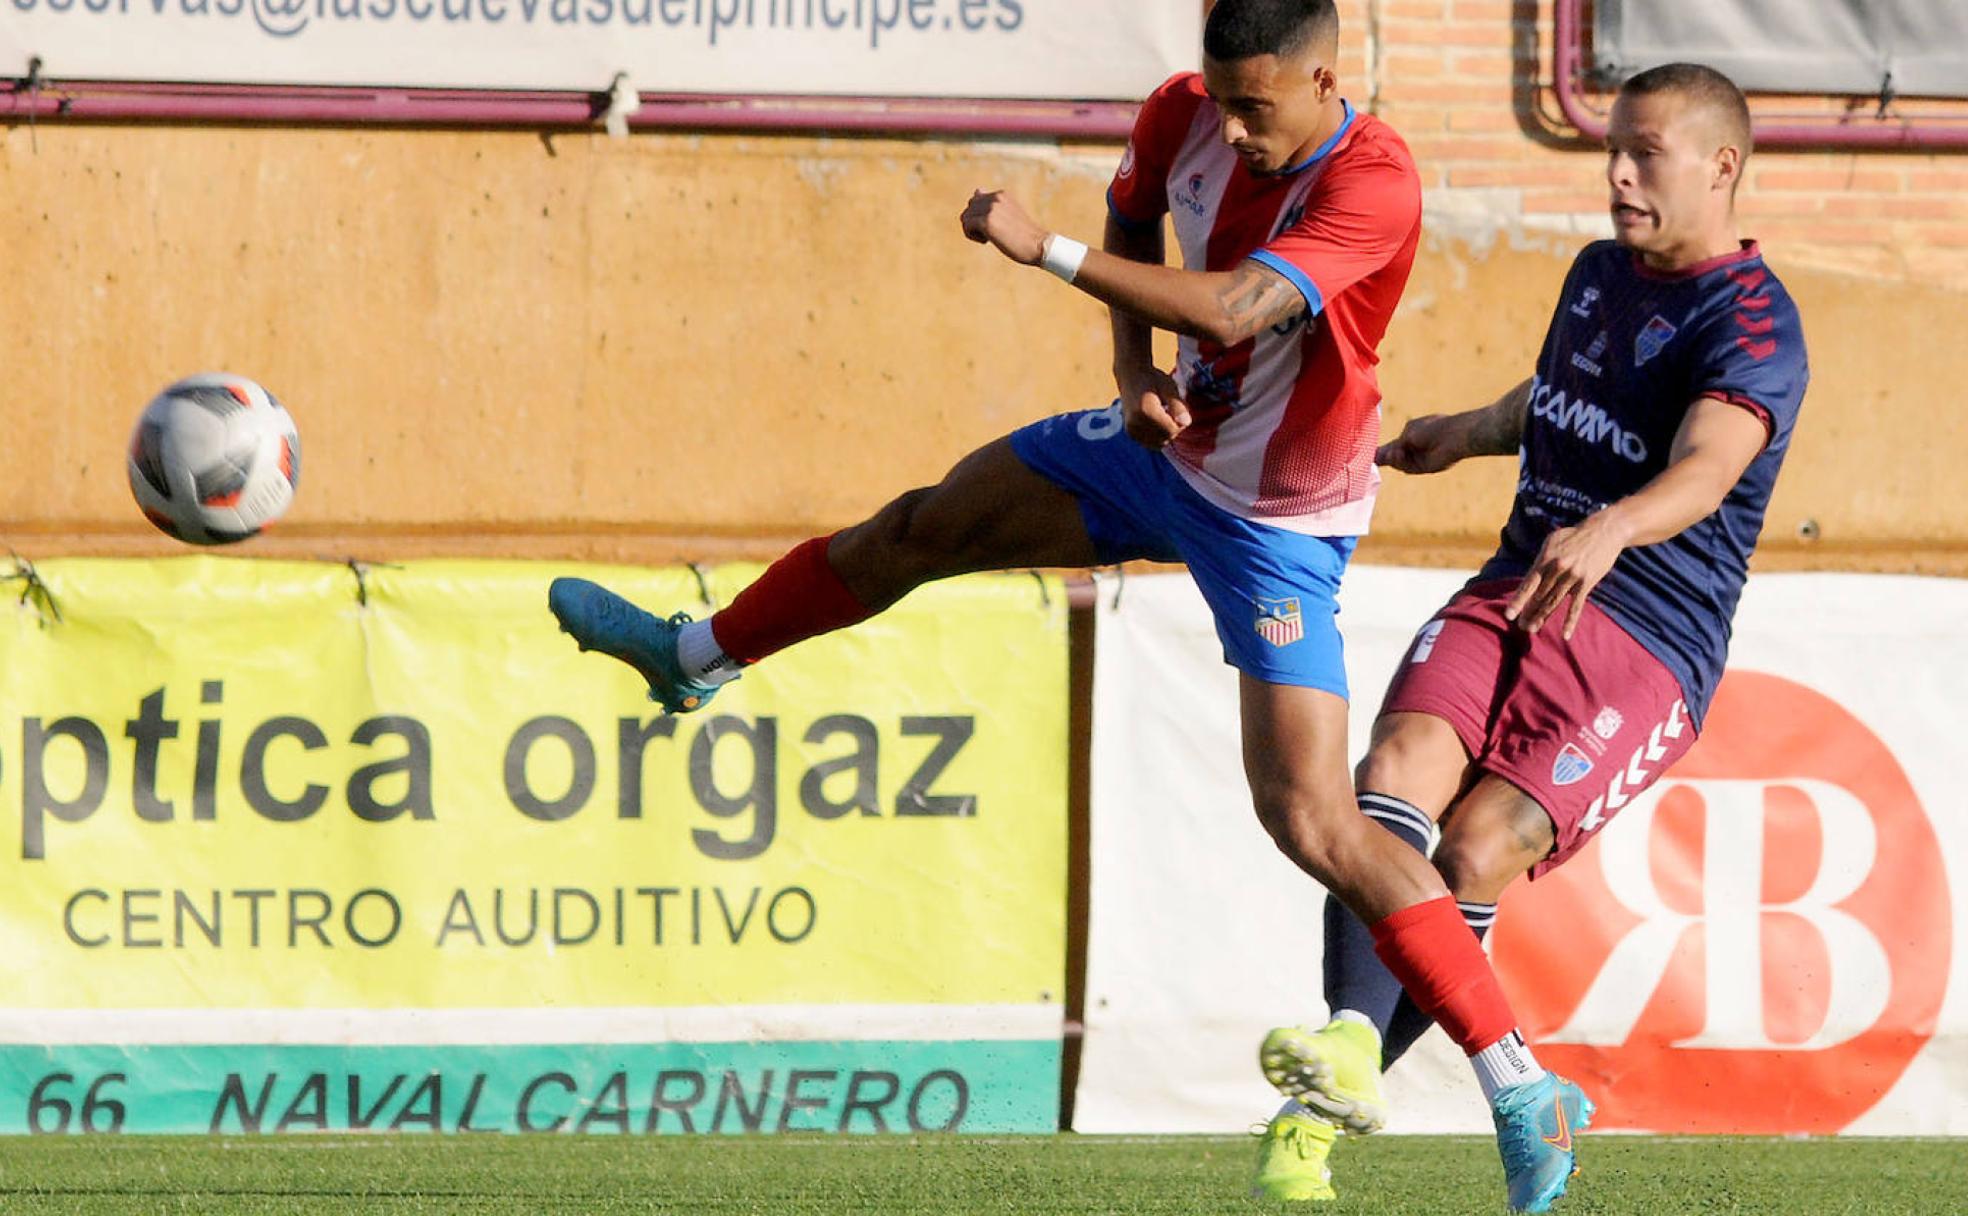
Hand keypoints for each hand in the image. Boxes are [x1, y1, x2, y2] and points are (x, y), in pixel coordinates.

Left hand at [960, 189, 1047, 265]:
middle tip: (988, 234)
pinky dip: (972, 236)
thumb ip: (992, 203)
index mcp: (1001, 194)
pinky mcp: (987, 221)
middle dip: (974, 222)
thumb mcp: (1008, 214)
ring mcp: (991, 208)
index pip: (976, 200)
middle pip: (969, 207)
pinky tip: (986, 241)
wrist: (1038, 246)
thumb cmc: (1025, 235)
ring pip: (965, 216)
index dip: (980, 216)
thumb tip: (976, 191)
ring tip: (987, 238)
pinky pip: (966, 225)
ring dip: (972, 230)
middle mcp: (996, 197)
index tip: (993, 227)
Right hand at [1116, 365, 1190, 449]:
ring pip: (1159, 443)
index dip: (1181, 423)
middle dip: (1174, 428)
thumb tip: (1186, 423)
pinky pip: (1151, 443)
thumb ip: (1178, 405)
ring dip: (1166, 433)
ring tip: (1164, 416)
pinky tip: (1157, 422)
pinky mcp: (1130, 433)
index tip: (1179, 409)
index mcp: (1145, 411)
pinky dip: (1158, 436)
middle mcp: (1135, 423)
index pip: (1172, 430)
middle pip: (1166, 438)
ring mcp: (1131, 430)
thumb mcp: (1170, 387)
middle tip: (1172, 411)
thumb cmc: (1153, 379)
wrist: (1131, 376)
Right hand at [1375, 413, 1466, 474]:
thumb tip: (1377, 454)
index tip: (1369, 452)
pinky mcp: (1423, 468)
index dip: (1382, 449)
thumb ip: (1393, 446)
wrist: (1454, 436)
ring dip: (1393, 458)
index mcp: (1411, 435)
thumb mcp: (1408, 434)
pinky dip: (1400, 462)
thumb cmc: (1433, 428)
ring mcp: (1419, 458)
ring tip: (1392, 452)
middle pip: (1394, 455)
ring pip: (1399, 463)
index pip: (1394, 444)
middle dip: (1384, 455)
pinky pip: (1407, 468)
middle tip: (1371, 456)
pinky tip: (1398, 455)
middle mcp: (1414, 448)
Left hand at [1503, 512, 1632, 638]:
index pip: (1528, 584)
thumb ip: (1541, 561)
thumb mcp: (1552, 542)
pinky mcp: (1587, 583)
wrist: (1604, 531)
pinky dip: (1570, 621)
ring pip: (1554, 602)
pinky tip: (1565, 635)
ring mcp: (1573, 577)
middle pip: (1540, 596)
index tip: (1509, 615)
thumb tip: (1529, 580)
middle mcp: (1558, 569)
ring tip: (1532, 629)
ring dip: (1542, 617)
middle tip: (1521, 627)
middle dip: (1529, 613)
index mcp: (1546, 558)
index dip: (1518, 601)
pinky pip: (1577, 606)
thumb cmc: (1574, 537)